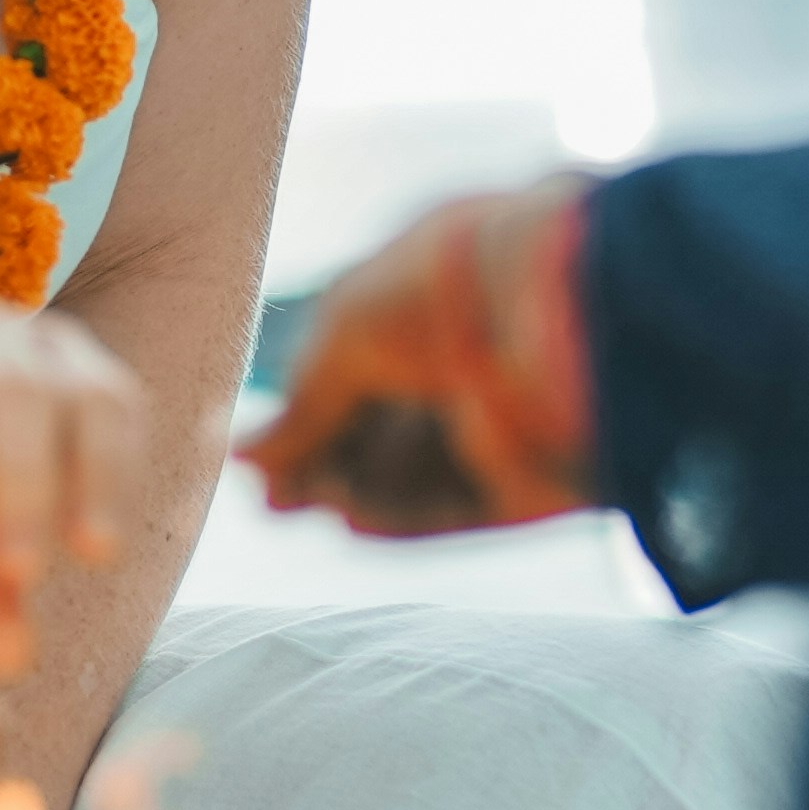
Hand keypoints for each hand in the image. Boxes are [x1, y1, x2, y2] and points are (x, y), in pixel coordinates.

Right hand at [239, 180, 591, 536]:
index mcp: (436, 291)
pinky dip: (403, 519)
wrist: (561, 310)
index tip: (259, 459)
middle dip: (326, 464)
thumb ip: (303, 403)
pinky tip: (353, 522)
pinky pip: (459, 509)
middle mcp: (473, 354)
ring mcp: (508, 420)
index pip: (360, 365)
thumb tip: (247, 457)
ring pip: (416, 474)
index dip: (308, 415)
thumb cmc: (447, 287)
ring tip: (315, 501)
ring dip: (357, 492)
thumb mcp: (348, 329)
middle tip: (275, 500)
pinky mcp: (537, 479)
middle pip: (384, 428)